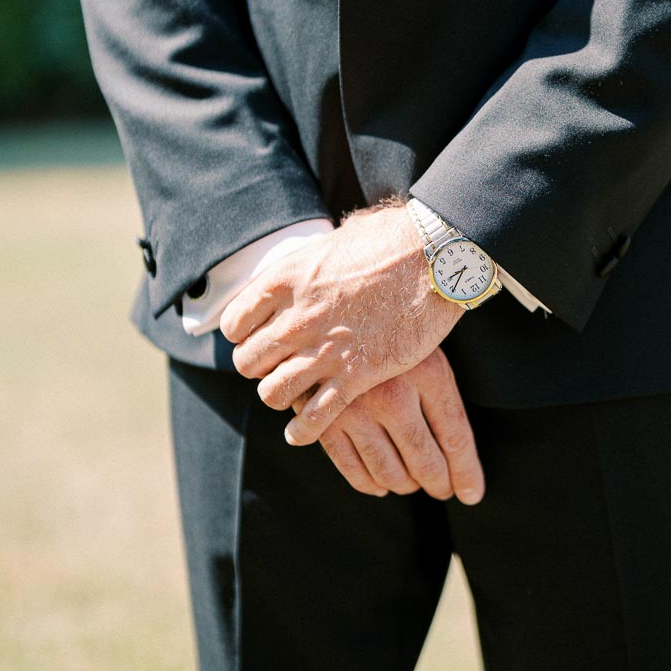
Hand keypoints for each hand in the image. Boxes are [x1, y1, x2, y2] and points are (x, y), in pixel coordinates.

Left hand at [220, 200, 463, 442]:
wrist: (434, 256)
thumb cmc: (390, 239)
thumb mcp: (334, 240)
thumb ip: (312, 263)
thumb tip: (309, 264)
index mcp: (286, 279)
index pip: (235, 323)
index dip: (243, 334)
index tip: (257, 336)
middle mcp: (297, 318)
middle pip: (248, 361)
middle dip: (258, 368)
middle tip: (276, 366)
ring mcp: (324, 349)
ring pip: (272, 393)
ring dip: (278, 396)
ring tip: (291, 395)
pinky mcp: (356, 375)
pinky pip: (313, 417)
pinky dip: (303, 429)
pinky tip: (302, 431)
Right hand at [294, 348, 484, 504]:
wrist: (326, 313)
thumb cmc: (386, 334)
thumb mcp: (423, 351)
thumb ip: (443, 401)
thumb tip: (464, 467)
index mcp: (427, 372)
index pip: (455, 437)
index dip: (466, 471)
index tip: (471, 493)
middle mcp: (393, 394)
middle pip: (425, 460)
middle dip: (438, 483)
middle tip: (442, 488)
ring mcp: (355, 410)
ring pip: (389, 472)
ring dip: (405, 485)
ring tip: (412, 482)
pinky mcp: (323, 421)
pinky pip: (353, 470)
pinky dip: (370, 484)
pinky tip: (380, 484)